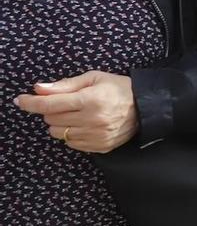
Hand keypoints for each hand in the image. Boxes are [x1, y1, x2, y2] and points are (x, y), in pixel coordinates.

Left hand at [17, 72, 138, 153]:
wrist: (146, 107)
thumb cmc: (119, 88)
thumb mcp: (94, 78)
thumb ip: (65, 85)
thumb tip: (38, 89)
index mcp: (90, 100)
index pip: (50, 105)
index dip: (31, 102)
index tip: (20, 100)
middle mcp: (92, 120)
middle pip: (51, 120)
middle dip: (51, 111)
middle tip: (64, 104)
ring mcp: (96, 136)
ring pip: (58, 134)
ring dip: (60, 124)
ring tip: (75, 115)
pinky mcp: (99, 146)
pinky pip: (71, 143)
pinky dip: (71, 134)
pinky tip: (83, 125)